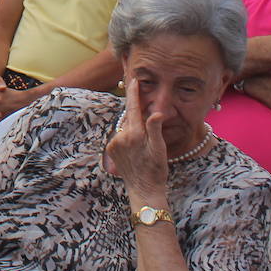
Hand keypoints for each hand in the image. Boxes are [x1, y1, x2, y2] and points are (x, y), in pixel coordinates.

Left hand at [103, 74, 169, 200]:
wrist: (144, 190)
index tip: (134, 80)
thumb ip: (155, 129)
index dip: (134, 93)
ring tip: (143, 136)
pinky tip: (136, 145)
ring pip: (124, 126)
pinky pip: (120, 136)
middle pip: (129, 116)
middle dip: (135, 109)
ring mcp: (114, 143)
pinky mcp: (111, 150)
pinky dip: (127, 135)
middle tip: (143, 106)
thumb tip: (156, 112)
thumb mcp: (159, 149)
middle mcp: (121, 137)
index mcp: (135, 134)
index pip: (133, 108)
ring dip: (132, 124)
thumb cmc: (156, 170)